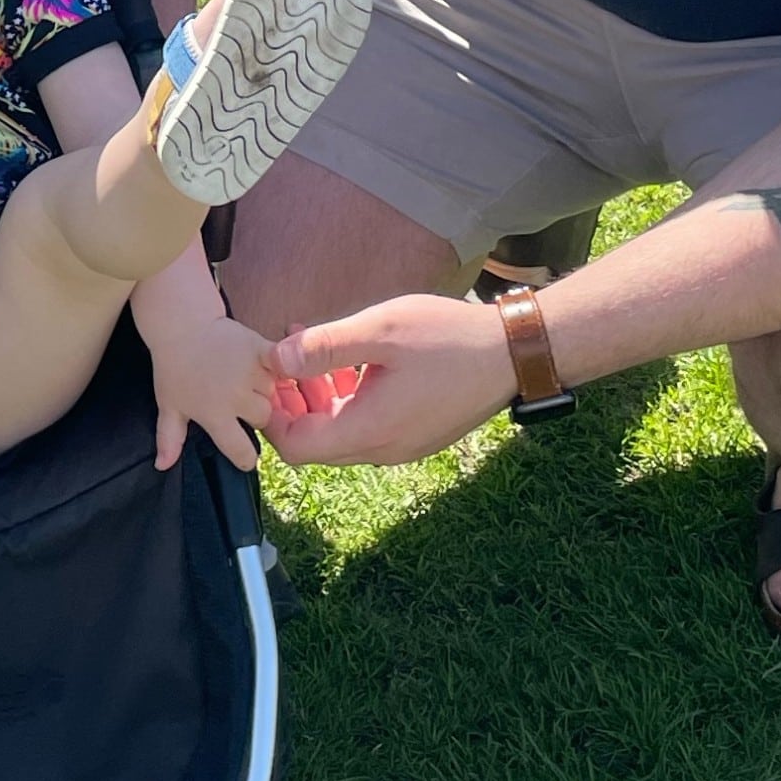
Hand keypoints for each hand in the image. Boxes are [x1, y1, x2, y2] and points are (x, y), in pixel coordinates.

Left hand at [147, 303, 281, 473]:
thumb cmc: (174, 367)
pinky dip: (280, 367)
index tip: (244, 455)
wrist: (181, 323)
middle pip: (263, 417)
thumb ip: (170, 438)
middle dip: (254, 411)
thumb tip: (162, 467)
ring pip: (273, 392)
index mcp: (214, 415)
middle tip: (238, 397)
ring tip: (245, 375)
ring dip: (264, 387)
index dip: (244, 457)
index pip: (240, 451)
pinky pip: (281, 367)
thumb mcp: (169, 405)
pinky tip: (273, 367)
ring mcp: (250, 373)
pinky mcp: (260, 349)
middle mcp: (236, 397)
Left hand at [260, 292, 517, 464]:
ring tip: (311, 349)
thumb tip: (275, 359)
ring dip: (319, 397)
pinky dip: (347, 399)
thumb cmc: (447, 338)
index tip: (268, 375)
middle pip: (315, 443)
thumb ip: (324, 347)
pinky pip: (366, 426)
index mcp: (369, 430)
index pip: (296, 448)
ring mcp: (401, 446)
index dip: (272, 416)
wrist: (512, 354)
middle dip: (293, 402)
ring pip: (340, 432)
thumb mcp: (380, 331)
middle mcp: (382, 449)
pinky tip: (350, 361)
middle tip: (284, 355)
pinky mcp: (415, 434)